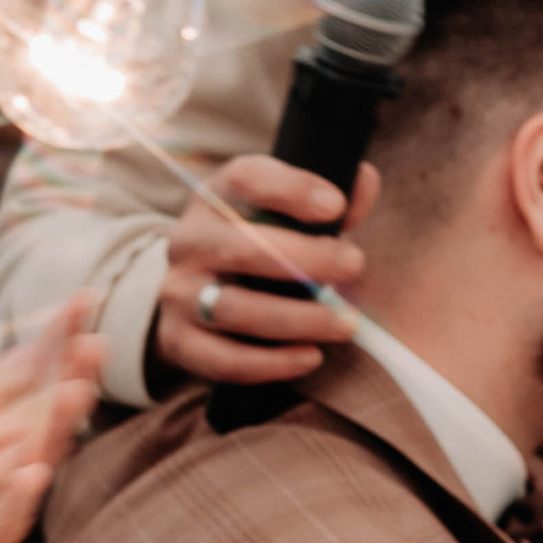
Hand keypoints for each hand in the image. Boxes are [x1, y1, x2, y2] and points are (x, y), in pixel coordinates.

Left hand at [0, 252, 99, 542]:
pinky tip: (29, 476)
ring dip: (50, 433)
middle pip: (37, 410)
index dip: (53, 334)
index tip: (82, 297)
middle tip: (94, 347)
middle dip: (67, 380)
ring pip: (26, 461)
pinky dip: (12, 501)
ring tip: (73, 398)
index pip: (25, 365)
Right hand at [152, 152, 372, 389]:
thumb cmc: (261, 243)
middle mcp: (188, 241)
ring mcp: (178, 292)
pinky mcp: (179, 341)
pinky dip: (271, 363)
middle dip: (305, 259)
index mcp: (215, 197)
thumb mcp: (285, 213)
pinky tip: (311, 357)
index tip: (335, 207)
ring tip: (346, 323)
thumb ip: (330, 200)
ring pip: (234, 309)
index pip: (245, 179)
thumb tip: (364, 182)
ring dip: (297, 319)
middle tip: (355, 265)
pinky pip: (224, 359)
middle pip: (240, 248)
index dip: (291, 190)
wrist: (198, 291)